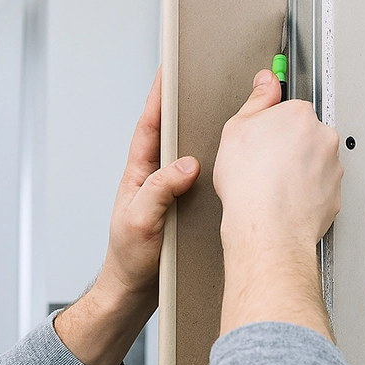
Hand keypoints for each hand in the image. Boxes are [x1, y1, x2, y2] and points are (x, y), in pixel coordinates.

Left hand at [56, 68, 199, 364]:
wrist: (135, 294)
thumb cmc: (129, 261)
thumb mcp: (140, 222)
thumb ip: (159, 191)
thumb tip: (186, 165)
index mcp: (139, 175)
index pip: (149, 126)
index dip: (158, 97)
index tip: (168, 70)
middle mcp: (156, 179)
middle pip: (173, 134)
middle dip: (187, 106)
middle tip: (205, 82)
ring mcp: (172, 193)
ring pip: (192, 155)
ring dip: (207, 137)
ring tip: (227, 115)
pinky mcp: (187, 208)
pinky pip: (205, 179)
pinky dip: (218, 167)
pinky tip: (235, 162)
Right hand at [214, 69, 342, 339]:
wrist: (267, 228)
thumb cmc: (250, 183)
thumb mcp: (236, 129)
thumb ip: (257, 100)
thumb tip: (266, 80)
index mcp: (300, 115)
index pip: (288, 110)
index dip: (269, 127)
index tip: (260, 139)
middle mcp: (324, 138)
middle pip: (305, 135)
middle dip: (287, 147)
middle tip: (263, 164)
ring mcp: (333, 168)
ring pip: (314, 163)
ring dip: (298, 171)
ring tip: (272, 186)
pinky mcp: (335, 196)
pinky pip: (319, 189)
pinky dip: (305, 194)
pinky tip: (284, 200)